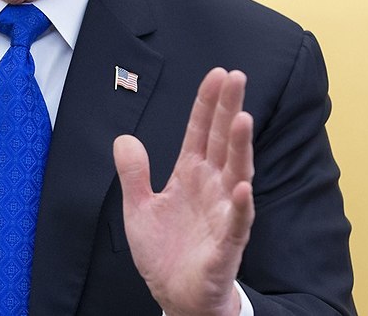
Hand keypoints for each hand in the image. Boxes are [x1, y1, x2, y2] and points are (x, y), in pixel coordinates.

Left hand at [113, 68, 253, 315]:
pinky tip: (242, 187)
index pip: (201, 132)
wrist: (175, 297)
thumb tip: (124, 138)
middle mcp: (212, 188)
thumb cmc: (165, 252)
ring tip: (242, 119)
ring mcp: (222, 214)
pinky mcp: (226, 245)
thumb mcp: (138, 208)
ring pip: (236, 174)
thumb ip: (133, 173)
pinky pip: (236, 223)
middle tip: (237, 78)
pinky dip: (240, 205)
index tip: (217, 74)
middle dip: (229, 110)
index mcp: (190, 175)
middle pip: (222, 142)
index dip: (207, 104)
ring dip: (240, 148)